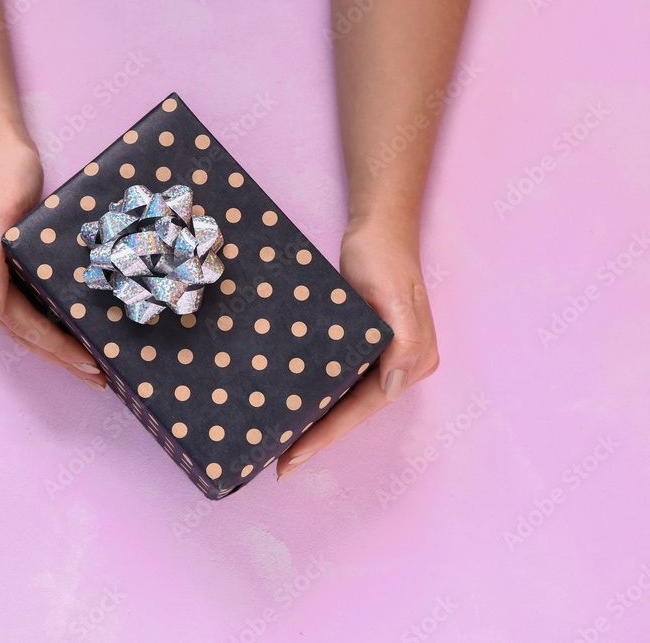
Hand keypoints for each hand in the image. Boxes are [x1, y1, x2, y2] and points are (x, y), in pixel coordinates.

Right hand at [0, 136, 106, 390]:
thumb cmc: (1, 174)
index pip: (20, 324)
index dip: (55, 346)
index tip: (89, 362)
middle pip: (24, 333)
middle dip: (62, 357)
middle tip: (100, 378)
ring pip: (29, 326)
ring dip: (59, 348)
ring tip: (93, 367)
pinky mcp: (7, 270)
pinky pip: (33, 307)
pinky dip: (55, 325)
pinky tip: (78, 333)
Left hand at [275, 216, 438, 479]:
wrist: (377, 228)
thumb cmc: (383, 257)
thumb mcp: (394, 295)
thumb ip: (402, 341)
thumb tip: (392, 387)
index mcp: (412, 362)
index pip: (362, 409)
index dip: (326, 436)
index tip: (293, 458)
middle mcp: (401, 367)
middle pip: (353, 412)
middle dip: (318, 438)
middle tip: (280, 465)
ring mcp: (384, 358)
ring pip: (344, 401)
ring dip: (316, 422)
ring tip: (281, 445)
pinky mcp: (365, 345)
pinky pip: (339, 381)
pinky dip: (317, 397)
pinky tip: (292, 406)